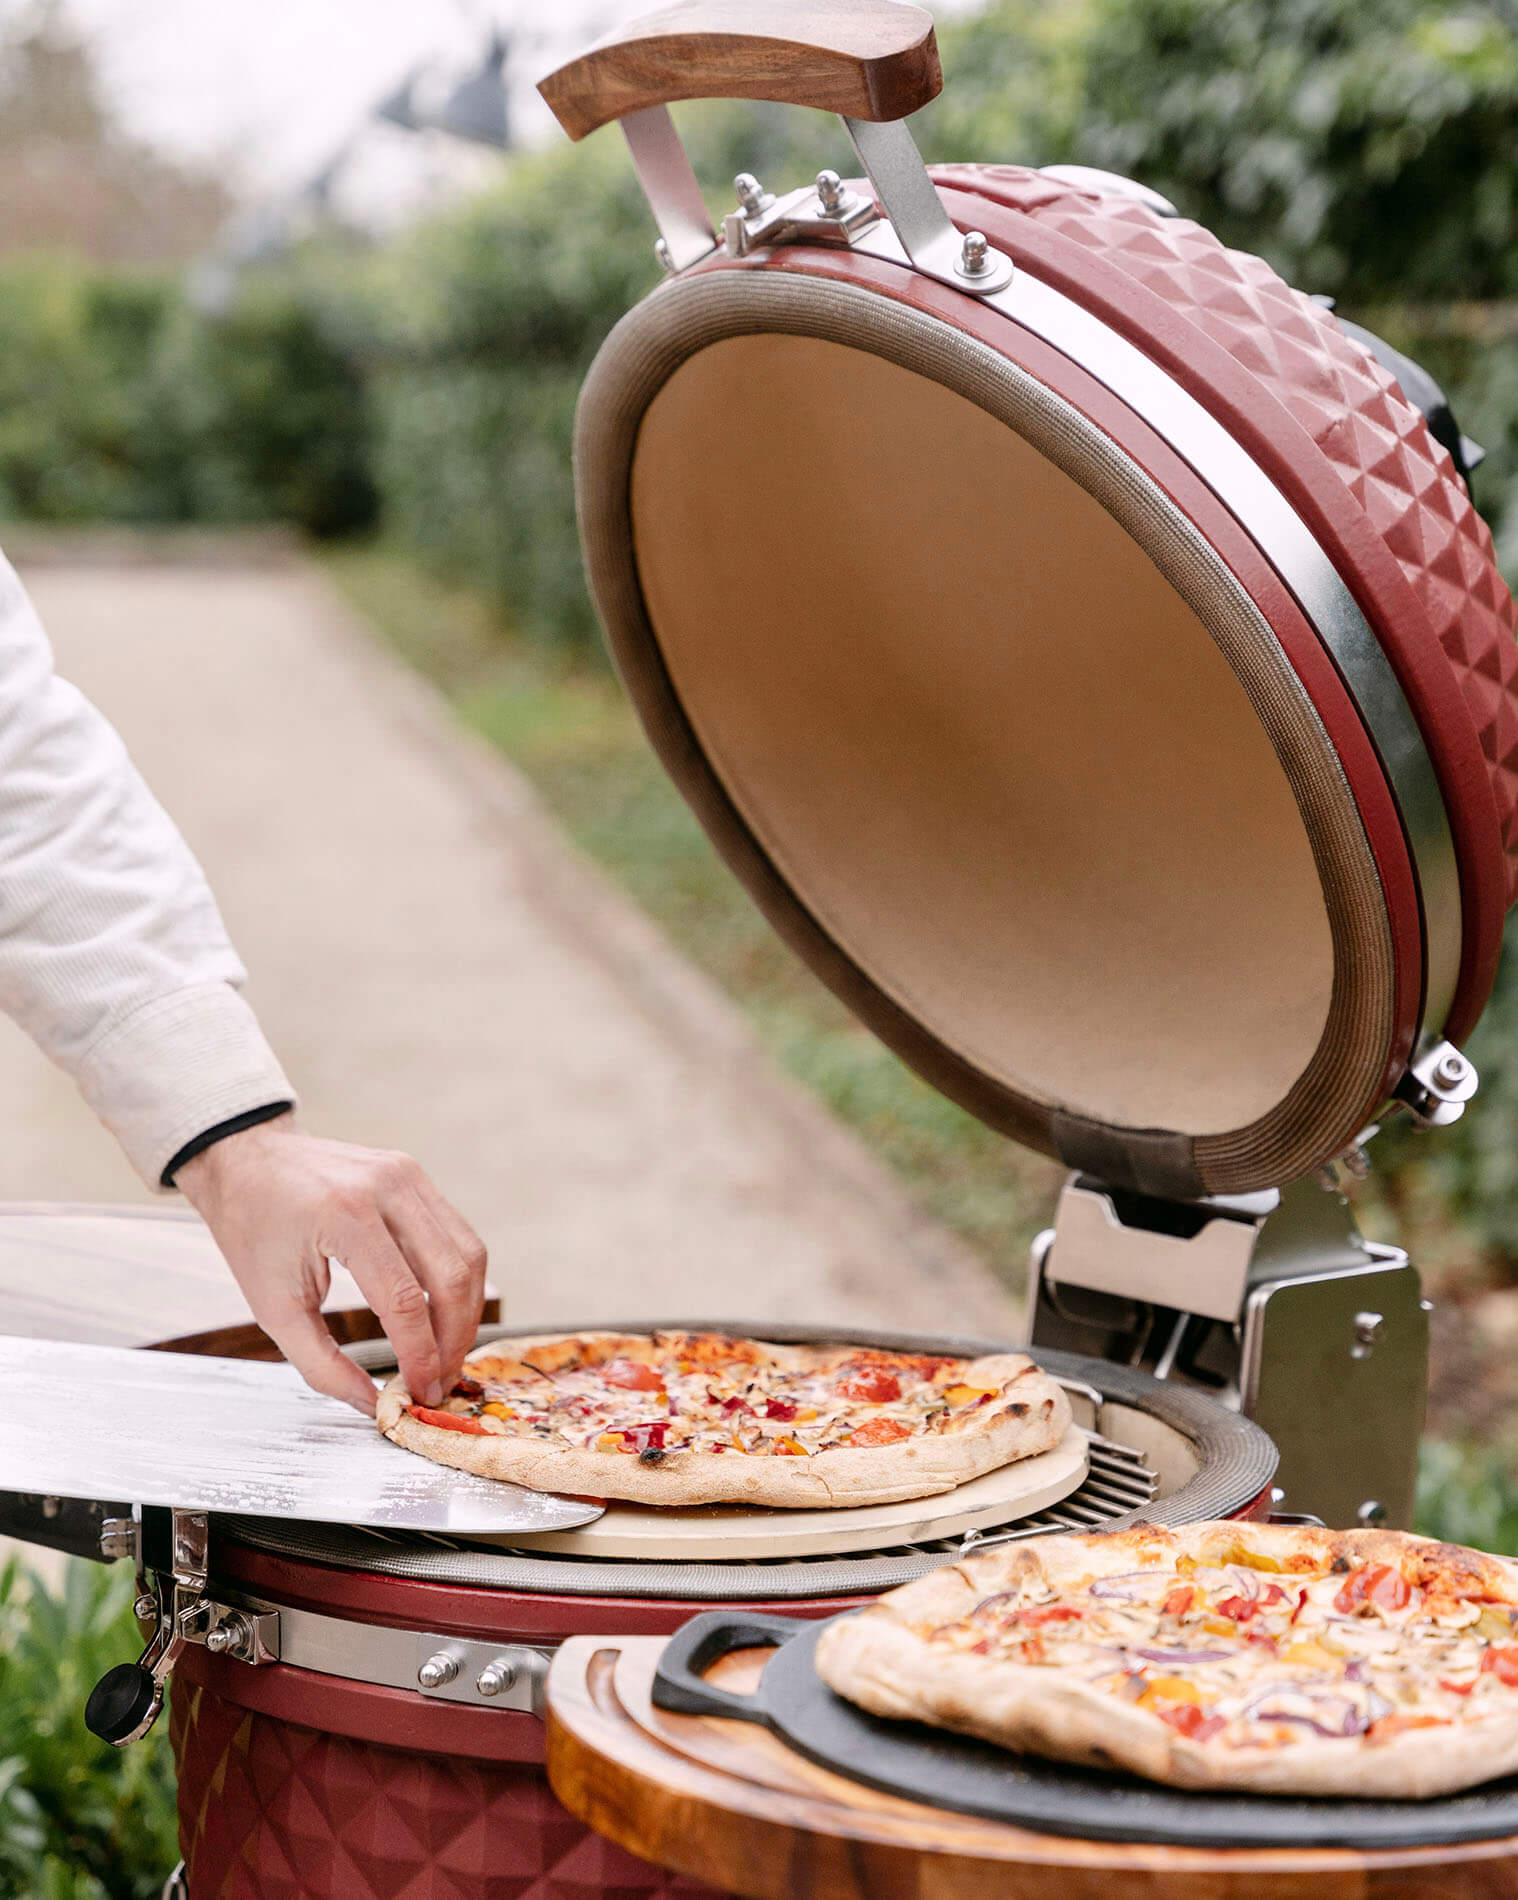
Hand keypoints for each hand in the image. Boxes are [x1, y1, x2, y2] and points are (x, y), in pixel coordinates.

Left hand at [176, 1119, 487, 1414]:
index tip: (420, 1393)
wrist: (246, 1161)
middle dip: (453, 1339)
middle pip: (452, 1276)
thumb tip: (371, 1404)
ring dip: (466, 1312)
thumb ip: (322, 1364)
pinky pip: (457, 1234)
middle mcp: (387, 1187)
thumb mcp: (273, 1306)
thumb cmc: (252, 1229)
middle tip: (439, 1381)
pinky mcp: (415, 1175)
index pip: (405, 1299)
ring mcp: (407, 1175)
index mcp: (344, 1215)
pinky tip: (442, 1312)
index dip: (421, 1354)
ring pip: (469, 1254)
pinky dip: (459, 1280)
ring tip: (445, 1353)